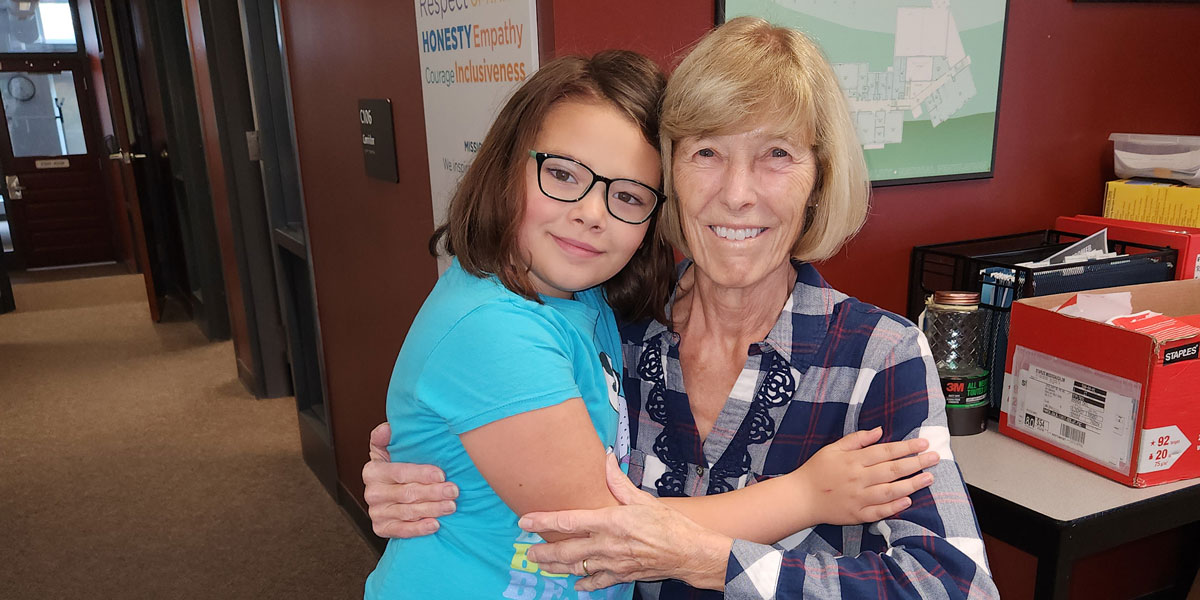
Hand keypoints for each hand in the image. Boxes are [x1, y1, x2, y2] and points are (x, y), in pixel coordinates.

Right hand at [362, 422, 458, 537]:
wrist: (386, 496)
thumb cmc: (394, 468)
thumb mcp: (387, 450)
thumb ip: (385, 437)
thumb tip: (387, 428)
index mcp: (372, 471)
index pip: (400, 472)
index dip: (421, 473)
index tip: (441, 474)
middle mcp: (372, 493)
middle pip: (407, 493)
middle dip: (433, 492)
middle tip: (453, 491)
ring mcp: (376, 512)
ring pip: (407, 512)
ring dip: (432, 509)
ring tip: (451, 506)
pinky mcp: (381, 528)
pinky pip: (401, 531)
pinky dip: (419, 529)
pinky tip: (435, 524)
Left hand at [520, 454, 732, 591]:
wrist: (690, 554)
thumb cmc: (670, 525)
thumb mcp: (643, 499)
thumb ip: (618, 482)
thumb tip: (605, 460)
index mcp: (611, 522)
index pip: (568, 521)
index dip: (543, 521)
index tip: (525, 522)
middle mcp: (608, 545)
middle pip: (566, 550)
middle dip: (543, 552)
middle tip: (527, 551)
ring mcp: (613, 563)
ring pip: (577, 567)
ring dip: (556, 567)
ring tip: (541, 564)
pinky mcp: (622, 575)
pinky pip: (597, 581)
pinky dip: (584, 582)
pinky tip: (575, 582)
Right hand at [794, 427, 937, 525]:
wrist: (801, 497)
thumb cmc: (817, 471)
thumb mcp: (833, 448)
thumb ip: (857, 439)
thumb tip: (879, 431)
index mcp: (853, 460)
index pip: (885, 451)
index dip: (906, 447)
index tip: (923, 443)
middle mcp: (858, 479)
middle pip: (892, 470)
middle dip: (916, 463)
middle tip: (935, 457)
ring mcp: (858, 498)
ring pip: (890, 491)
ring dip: (912, 484)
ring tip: (929, 478)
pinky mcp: (857, 515)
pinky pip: (880, 512)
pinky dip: (895, 506)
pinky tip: (909, 500)